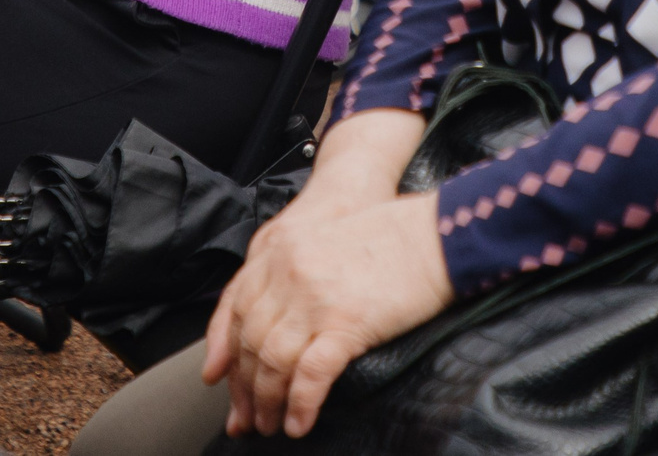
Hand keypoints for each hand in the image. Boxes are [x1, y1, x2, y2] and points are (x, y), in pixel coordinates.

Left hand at [204, 194, 451, 436]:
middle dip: (244, 387)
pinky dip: (300, 405)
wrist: (436, 233)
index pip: (237, 309)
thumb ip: (295, 269)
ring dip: (267, 403)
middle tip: (245, 416)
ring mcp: (314, 299)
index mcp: (281, 250)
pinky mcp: (346, 323)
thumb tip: (281, 320)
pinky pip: (309, 375)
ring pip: (272, 363)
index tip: (222, 381)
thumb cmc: (392, 236)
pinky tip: (299, 424)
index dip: (227, 352)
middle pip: (250, 341)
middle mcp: (289, 273)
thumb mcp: (326, 240)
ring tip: (270, 425)